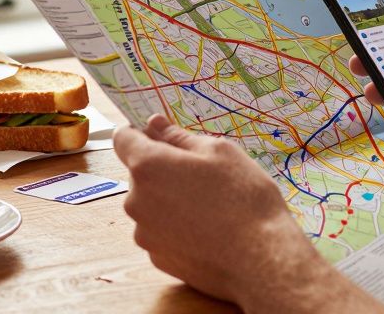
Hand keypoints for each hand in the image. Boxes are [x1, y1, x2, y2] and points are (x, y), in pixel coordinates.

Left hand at [114, 115, 383, 312]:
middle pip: (140, 174)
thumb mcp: (220, 152)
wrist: (260, 259)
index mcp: (148, 166)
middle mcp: (135, 201)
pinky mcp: (156, 257)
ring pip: (150, 204)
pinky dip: (175, 226)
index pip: (123, 138)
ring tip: (209, 206)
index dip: (140, 133)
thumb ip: (179, 136)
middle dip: (163, 169)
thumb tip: (154, 124)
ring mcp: (144, 233)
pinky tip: (206, 230)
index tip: (161, 136)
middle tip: (203, 175)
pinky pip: (160, 231)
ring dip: (169, 199)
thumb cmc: (244, 198)